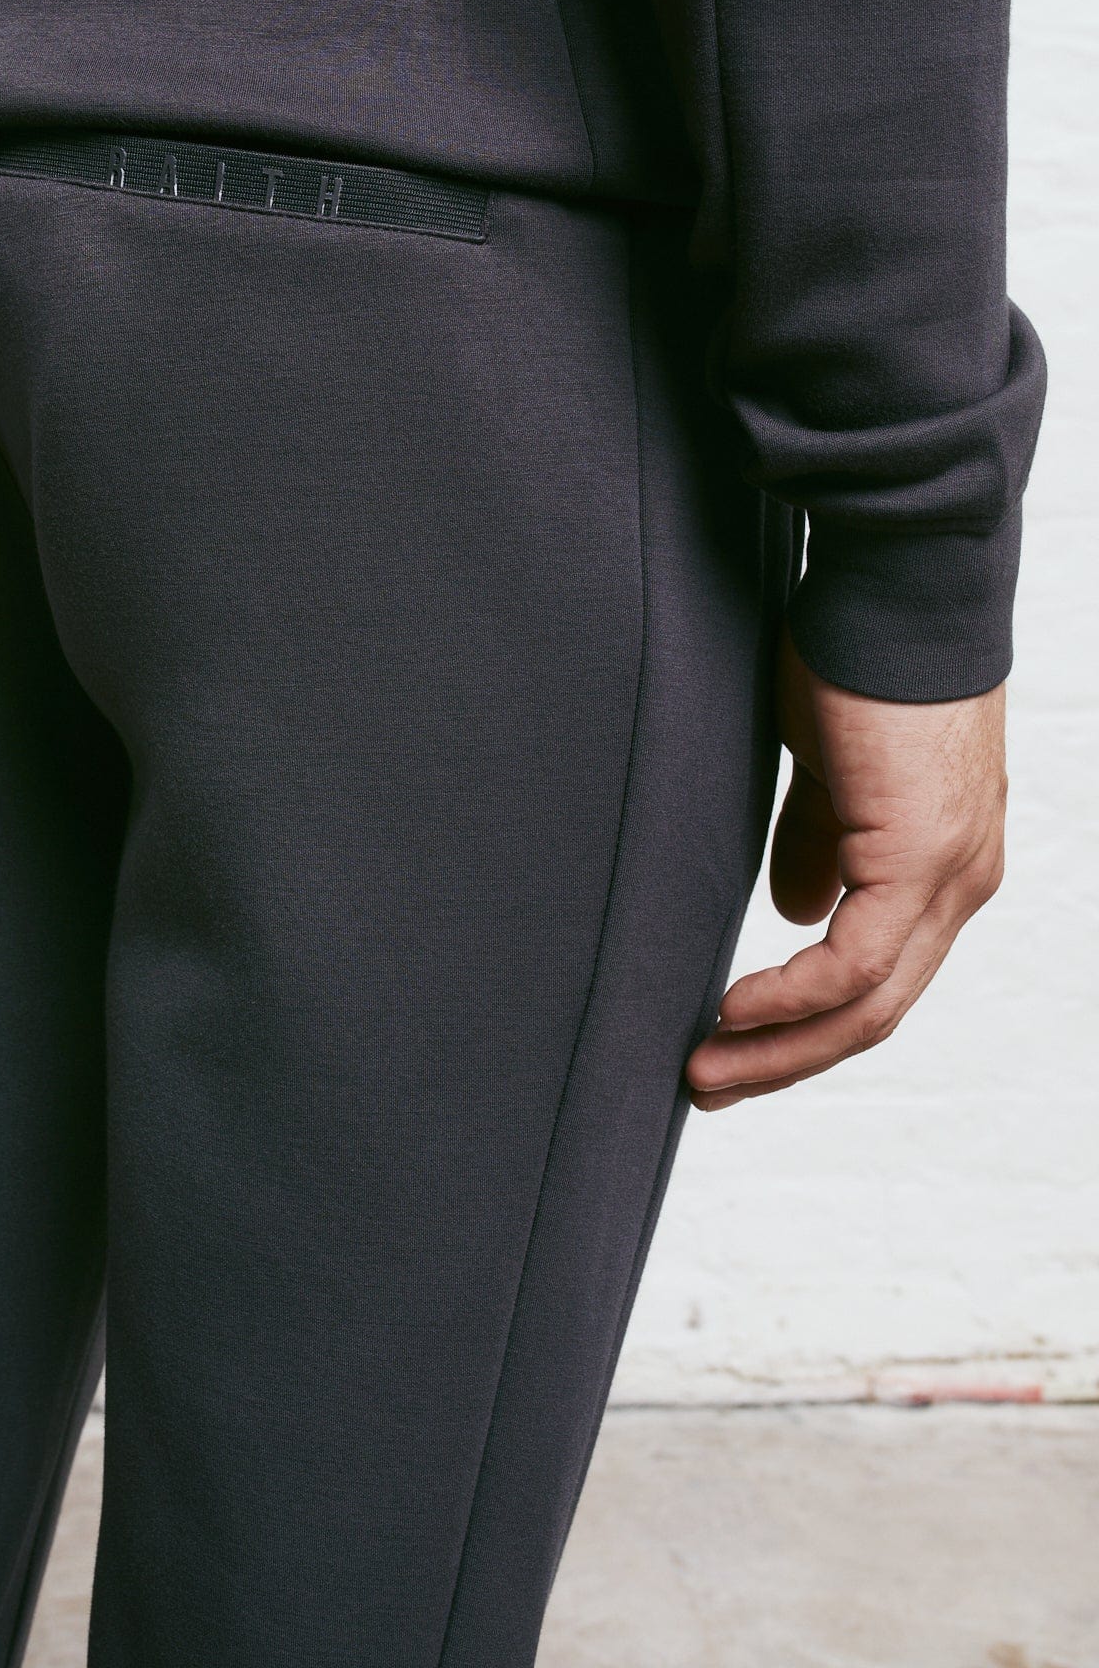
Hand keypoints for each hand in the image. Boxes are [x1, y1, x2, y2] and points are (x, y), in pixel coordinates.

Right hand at [687, 625, 1006, 1109]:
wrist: (897, 582)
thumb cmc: (856, 653)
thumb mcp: (830, 765)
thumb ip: (820, 838)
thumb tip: (798, 908)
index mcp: (945, 860)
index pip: (880, 975)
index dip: (805, 1023)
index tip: (730, 1041)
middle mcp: (962, 880)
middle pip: (877, 1011)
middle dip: (786, 1059)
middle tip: (708, 1084)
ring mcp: (950, 874)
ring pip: (870, 1005)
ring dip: (779, 1047)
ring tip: (704, 1068)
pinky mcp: (920, 858)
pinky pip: (854, 964)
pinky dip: (790, 998)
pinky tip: (731, 1009)